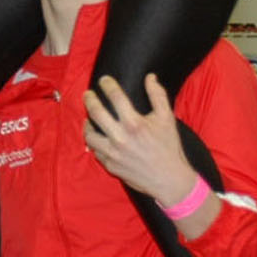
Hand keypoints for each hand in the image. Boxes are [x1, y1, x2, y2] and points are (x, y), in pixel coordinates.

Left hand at [82, 75, 197, 205]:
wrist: (169, 179)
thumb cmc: (169, 147)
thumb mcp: (167, 118)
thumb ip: (158, 95)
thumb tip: (150, 77)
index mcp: (134, 123)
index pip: (115, 96)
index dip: (107, 84)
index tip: (104, 80)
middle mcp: (120, 137)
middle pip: (95, 112)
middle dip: (89, 99)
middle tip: (88, 94)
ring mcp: (113, 153)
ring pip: (89, 134)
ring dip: (87, 124)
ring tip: (89, 118)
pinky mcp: (110, 165)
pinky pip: (96, 151)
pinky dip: (95, 143)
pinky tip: (98, 138)